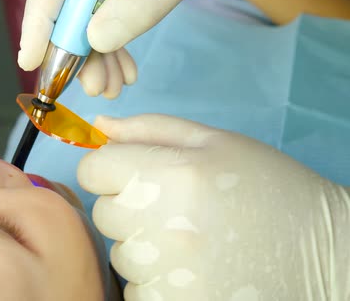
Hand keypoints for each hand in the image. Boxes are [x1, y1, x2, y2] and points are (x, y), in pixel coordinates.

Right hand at [18, 0, 240, 98]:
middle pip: (65, 8)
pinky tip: (123, 72)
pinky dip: (112, 51)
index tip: (31, 62)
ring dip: (96, 59)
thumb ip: (137, 3)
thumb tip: (95, 40)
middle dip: (76, 53)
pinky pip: (105, 23)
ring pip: (85, 22)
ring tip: (112, 88)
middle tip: (92, 87)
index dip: (38, 24)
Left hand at [78, 114, 349, 299]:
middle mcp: (163, 225)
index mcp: (173, 175)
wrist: (320, 253)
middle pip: (103, 212)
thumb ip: (150, 130)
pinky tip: (192, 270)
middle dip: (129, 207)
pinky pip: (136, 289)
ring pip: (120, 253)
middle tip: (175, 208)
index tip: (135, 175)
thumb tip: (98, 128)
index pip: (92, 170)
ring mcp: (168, 273)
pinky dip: (155, 281)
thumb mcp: (215, 143)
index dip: (110, 169)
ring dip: (143, 246)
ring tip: (190, 241)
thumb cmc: (268, 189)